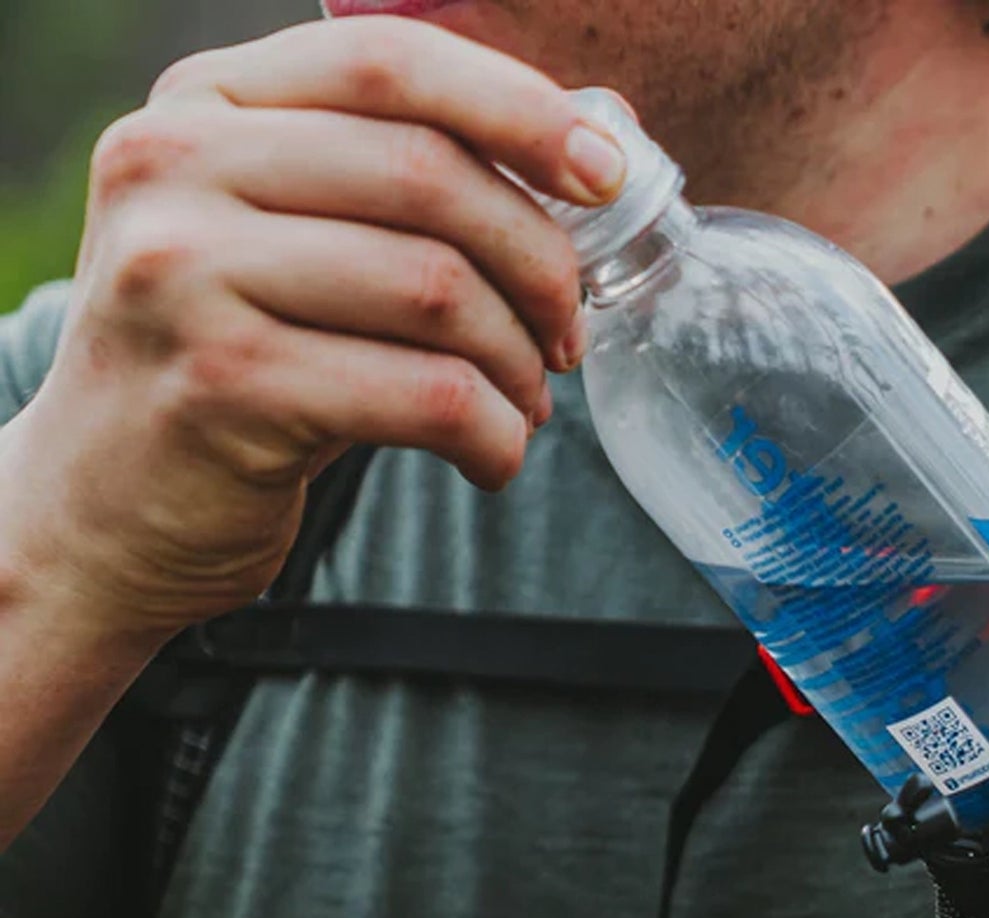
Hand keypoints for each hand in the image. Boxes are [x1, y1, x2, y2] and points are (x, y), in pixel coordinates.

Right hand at [0, 16, 624, 649]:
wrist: (101, 506)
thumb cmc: (230, 366)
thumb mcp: (280, 241)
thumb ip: (395, 181)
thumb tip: (592, 140)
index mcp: (201, 104)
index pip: (388, 61)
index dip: (518, 109)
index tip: (607, 173)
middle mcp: (176, 167)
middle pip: (430, 177)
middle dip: (539, 263)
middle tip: (567, 335)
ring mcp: (188, 274)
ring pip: (437, 291)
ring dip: (519, 362)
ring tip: (528, 403)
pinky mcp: (226, 387)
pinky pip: (426, 397)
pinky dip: (495, 435)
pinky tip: (494, 457)